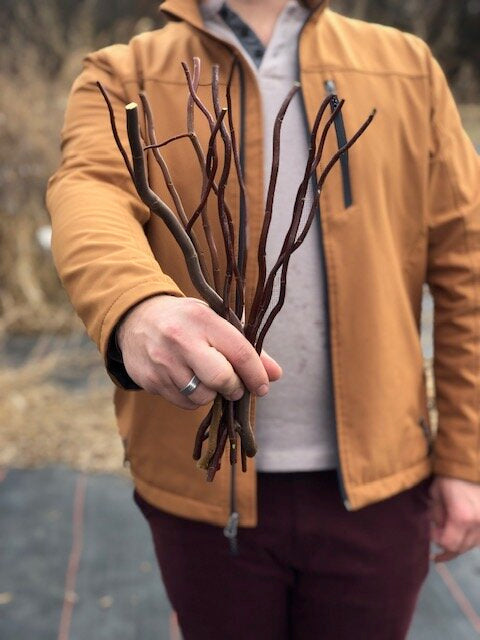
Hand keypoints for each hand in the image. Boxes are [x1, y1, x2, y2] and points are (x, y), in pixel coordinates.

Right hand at [117, 295, 281, 409]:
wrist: (136, 318)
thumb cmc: (186, 320)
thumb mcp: (214, 321)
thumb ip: (245, 347)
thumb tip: (275, 374)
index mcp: (202, 318)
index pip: (239, 352)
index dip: (256, 374)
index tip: (262, 386)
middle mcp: (181, 338)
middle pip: (221, 379)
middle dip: (235, 388)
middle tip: (235, 386)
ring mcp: (162, 361)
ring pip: (202, 396)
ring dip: (212, 394)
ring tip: (206, 378)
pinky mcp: (149, 380)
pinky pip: (184, 403)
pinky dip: (193, 399)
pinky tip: (188, 381)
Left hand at [430, 476, 479, 561]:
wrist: (471, 465)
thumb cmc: (450, 477)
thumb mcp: (436, 494)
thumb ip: (436, 515)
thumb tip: (438, 528)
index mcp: (462, 517)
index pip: (450, 544)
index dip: (438, 540)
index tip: (431, 531)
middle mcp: (478, 524)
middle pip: (462, 547)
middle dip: (447, 544)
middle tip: (437, 535)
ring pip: (473, 544)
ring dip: (459, 544)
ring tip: (447, 537)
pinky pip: (479, 537)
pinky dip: (470, 538)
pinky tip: (460, 533)